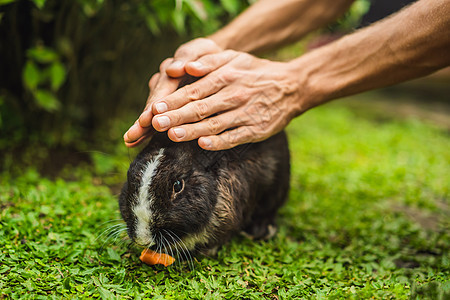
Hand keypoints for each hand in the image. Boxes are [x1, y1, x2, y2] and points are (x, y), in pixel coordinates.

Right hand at [123, 38, 222, 146]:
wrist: (216, 61)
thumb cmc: (211, 55)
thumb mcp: (203, 50)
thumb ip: (190, 57)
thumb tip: (173, 70)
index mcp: (173, 69)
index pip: (163, 89)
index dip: (155, 105)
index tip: (148, 118)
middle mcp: (165, 81)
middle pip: (154, 103)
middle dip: (143, 120)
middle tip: (132, 135)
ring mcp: (165, 93)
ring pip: (153, 111)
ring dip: (142, 127)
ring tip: (130, 140)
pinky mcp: (169, 104)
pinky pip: (158, 117)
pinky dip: (148, 129)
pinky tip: (135, 142)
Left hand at [150, 50, 304, 149]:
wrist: (291, 87)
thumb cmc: (256, 72)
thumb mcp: (235, 58)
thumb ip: (210, 61)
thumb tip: (187, 67)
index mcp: (227, 77)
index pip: (195, 90)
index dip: (174, 100)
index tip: (156, 107)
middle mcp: (234, 96)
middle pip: (201, 109)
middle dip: (176, 117)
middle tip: (156, 123)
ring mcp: (245, 114)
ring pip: (214, 125)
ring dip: (192, 131)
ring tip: (172, 135)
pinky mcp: (255, 130)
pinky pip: (234, 138)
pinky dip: (218, 142)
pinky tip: (203, 145)